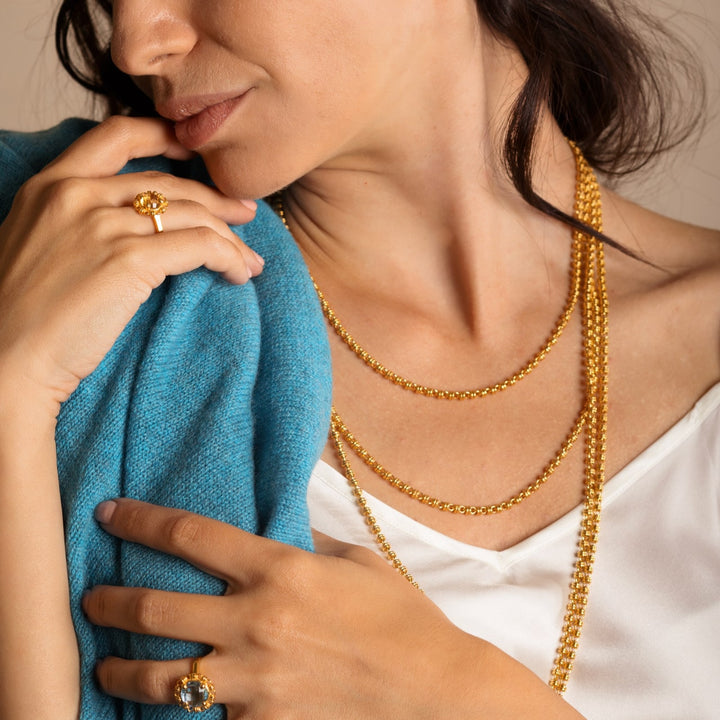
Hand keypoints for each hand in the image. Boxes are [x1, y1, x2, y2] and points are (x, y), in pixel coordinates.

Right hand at [0, 116, 260, 411]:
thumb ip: (74, 221)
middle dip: (215, 198)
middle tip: (244, 212)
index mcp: (50, 185)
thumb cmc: (20, 317)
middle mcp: (77, 194)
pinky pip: (199, 246)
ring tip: (249, 257)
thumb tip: (127, 226)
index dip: (163, 137)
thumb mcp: (37, 245)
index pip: (116, 136)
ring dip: (230, 236)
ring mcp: (103, 225)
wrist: (4, 362)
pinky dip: (228, 257)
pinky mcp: (129, 260)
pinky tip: (239, 273)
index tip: (195, 153)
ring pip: (191, 215)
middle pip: (168, 182)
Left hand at [83, 499, 585, 719]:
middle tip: (91, 597)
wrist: (434, 690)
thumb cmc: (401, 619)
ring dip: (121, 668)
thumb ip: (306, 545)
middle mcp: (256, 622)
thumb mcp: (355, 563)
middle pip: (155, 607)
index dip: (142, 519)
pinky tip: (177, 703)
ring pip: (160, 677)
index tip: (110, 512)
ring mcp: (255, 681)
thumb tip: (278, 531)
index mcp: (281, 569)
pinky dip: (187, 710)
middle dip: (110, 600)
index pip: (191, 535)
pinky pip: (207, 719)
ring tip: (106, 663)